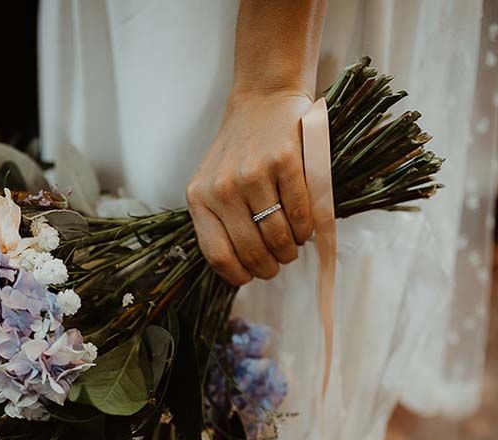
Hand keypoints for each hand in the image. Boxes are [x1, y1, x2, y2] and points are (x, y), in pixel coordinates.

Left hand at [186, 90, 313, 285]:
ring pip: (277, 237)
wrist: (264, 98)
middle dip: (270, 267)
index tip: (252, 275)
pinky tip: (304, 228)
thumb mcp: (215, 184)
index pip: (219, 256)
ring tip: (292, 246)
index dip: (240, 275)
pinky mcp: (284, 161)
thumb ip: (220, 221)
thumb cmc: (240, 150)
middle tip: (279, 262)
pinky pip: (300, 214)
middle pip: (251, 251)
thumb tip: (242, 269)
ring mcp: (253, 173)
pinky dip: (306, 230)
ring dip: (290, 250)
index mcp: (199, 197)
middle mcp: (222, 187)